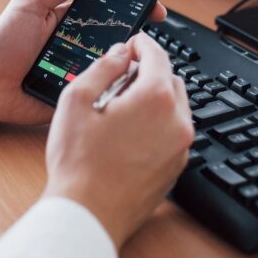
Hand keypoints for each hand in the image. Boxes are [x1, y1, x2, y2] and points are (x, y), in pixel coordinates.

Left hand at [0, 0, 166, 124]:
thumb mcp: (30, 5)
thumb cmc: (3, 42)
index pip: (110, 11)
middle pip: (118, 40)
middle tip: (147, 34)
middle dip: (136, 37)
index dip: (133, 6)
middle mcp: (81, 46)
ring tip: (133, 59)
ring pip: (113, 67)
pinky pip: (98, 92)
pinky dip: (110, 88)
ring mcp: (81, 71)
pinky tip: (118, 83)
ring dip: (125, 63)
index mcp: (73, 22)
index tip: (153, 4)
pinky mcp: (76, 95)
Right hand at [41, 34, 193, 247]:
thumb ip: (103, 67)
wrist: (87, 215)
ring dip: (154, 98)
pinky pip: (173, 133)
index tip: (132, 43)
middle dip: (149, 72)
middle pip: (171, 79)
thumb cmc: (78, 162)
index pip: (158, 55)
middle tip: (120, 78)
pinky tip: (128, 133)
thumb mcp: (77, 100)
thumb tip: (120, 53)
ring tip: (121, 108)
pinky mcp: (176, 168)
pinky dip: (158, 124)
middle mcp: (177, 122)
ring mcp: (180, 148)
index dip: (142, 43)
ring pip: (175, 107)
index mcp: (156, 99)